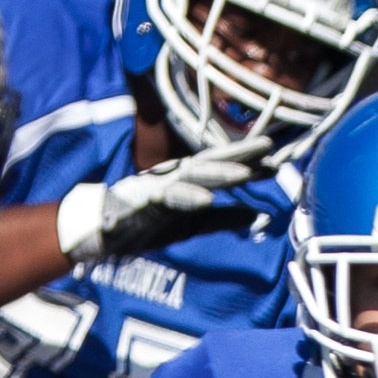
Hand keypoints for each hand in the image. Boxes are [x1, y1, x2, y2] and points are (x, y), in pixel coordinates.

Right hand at [55, 137, 272, 261]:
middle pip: (212, 161)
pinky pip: (168, 198)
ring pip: (193, 175)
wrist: (101, 230)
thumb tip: (258, 216)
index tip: (276, 162)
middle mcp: (176, 176)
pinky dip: (188, 198)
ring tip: (245, 174)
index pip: (223, 167)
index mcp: (188, 180)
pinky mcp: (144, 201)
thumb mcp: (193, 224)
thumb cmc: (146, 223)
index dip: (249, 163)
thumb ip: (224, 219)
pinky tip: (206, 199)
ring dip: (219, 174)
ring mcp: (159, 185)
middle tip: (269, 147)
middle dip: (239, 154)